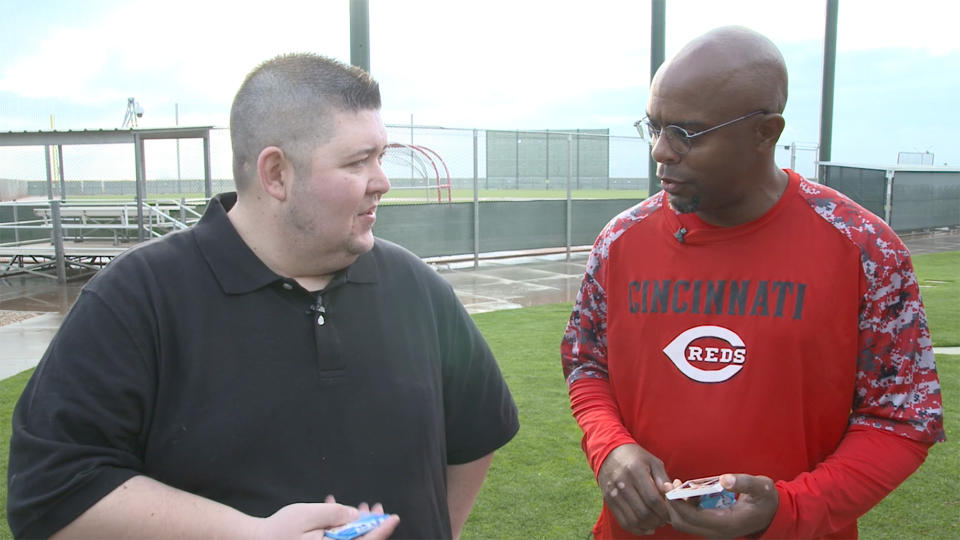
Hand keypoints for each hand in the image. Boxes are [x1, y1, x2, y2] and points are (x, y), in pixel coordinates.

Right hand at [253, 497, 399, 539]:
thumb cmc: (279, 529)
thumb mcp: (306, 514)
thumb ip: (332, 514)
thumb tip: (354, 515)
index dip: (382, 530)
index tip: (393, 518)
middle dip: (371, 525)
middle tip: (375, 508)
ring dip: (356, 524)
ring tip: (358, 508)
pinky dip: (341, 528)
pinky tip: (335, 511)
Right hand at [597, 444, 671, 534]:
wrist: (609, 453)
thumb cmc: (636, 457)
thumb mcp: (653, 461)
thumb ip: (663, 479)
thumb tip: (671, 496)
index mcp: (635, 470)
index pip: (652, 499)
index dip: (665, 510)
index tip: (672, 513)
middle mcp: (622, 483)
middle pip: (644, 512)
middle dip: (659, 520)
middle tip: (666, 519)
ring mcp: (613, 493)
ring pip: (634, 520)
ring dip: (649, 526)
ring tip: (657, 522)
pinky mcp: (608, 501)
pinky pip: (624, 522)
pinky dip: (637, 529)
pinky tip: (647, 527)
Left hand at [665, 473, 777, 538]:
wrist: (771, 513)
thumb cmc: (765, 499)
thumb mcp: (761, 487)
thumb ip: (743, 483)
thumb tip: (725, 479)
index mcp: (727, 524)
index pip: (693, 518)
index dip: (678, 504)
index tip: (670, 487)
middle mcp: (717, 531)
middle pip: (683, 523)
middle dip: (672, 506)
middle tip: (668, 485)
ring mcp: (713, 530)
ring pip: (684, 522)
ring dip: (677, 505)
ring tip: (676, 485)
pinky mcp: (711, 525)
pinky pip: (691, 518)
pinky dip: (684, 506)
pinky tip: (686, 489)